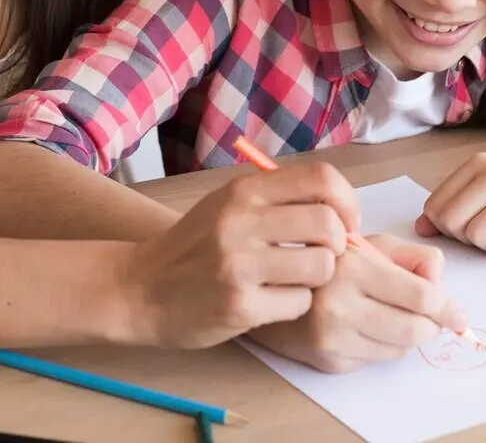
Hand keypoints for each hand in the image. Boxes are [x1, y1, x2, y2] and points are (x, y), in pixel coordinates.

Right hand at [119, 161, 358, 349]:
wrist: (139, 289)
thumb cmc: (193, 247)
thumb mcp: (227, 205)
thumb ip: (277, 200)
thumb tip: (341, 211)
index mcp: (243, 191)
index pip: (321, 179)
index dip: (346, 201)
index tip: (344, 222)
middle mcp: (241, 221)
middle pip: (328, 223)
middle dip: (337, 245)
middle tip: (323, 257)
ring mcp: (239, 265)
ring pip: (321, 267)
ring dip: (318, 279)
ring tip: (295, 281)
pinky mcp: (239, 306)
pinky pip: (299, 304)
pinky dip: (294, 306)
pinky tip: (271, 303)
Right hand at [247, 233, 466, 373]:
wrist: (272, 288)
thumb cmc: (329, 261)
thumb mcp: (369, 243)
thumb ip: (411, 257)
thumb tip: (440, 288)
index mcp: (353, 268)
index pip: (421, 297)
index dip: (448, 308)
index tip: (459, 314)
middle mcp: (339, 305)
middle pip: (415, 331)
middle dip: (432, 325)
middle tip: (432, 316)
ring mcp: (332, 338)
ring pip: (399, 350)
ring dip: (407, 336)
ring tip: (390, 314)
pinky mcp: (328, 361)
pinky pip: (376, 360)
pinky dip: (382, 346)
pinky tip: (364, 327)